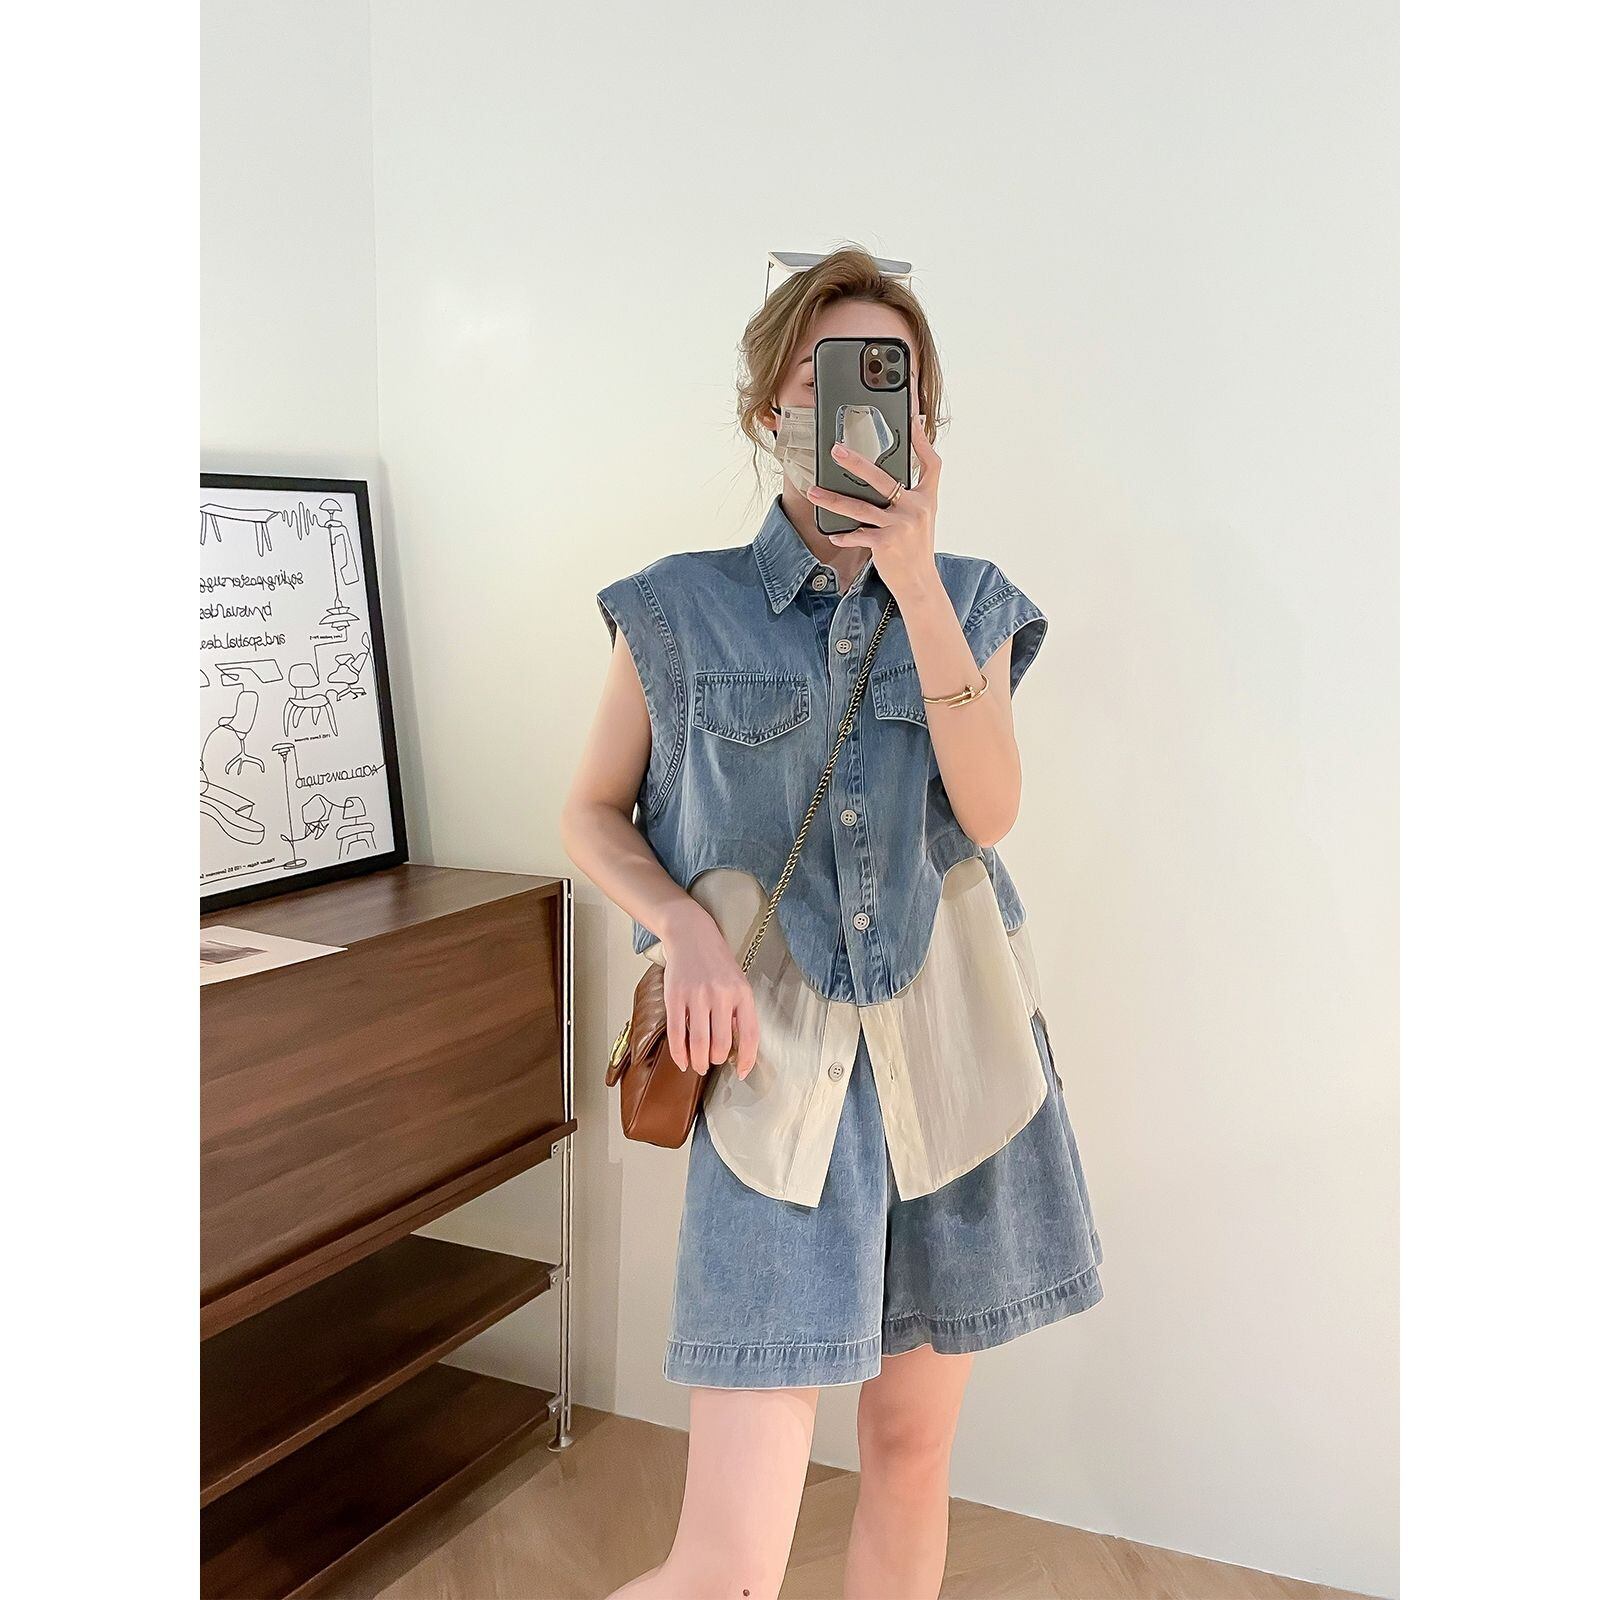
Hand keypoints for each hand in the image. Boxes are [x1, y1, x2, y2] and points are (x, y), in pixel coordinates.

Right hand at [658, 902, 759, 1078]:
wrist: (691, 935)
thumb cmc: (716, 962)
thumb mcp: (738, 983)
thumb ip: (739, 1012)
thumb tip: (738, 1047)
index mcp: (742, 993)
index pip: (750, 1034)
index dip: (747, 1059)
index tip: (742, 1072)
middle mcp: (721, 995)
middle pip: (721, 1044)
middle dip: (716, 1061)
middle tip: (712, 1063)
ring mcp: (697, 996)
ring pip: (699, 1043)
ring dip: (698, 1061)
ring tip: (698, 1064)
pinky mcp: (675, 997)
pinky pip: (677, 1034)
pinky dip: (679, 1053)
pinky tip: (682, 1060)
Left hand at [804, 412, 942, 604]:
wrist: (920, 582)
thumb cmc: (917, 546)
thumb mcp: (923, 516)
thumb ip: (912, 493)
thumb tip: (892, 476)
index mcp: (926, 498)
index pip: (930, 462)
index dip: (922, 440)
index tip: (913, 418)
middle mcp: (915, 508)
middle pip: (882, 479)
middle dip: (856, 463)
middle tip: (835, 450)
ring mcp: (900, 525)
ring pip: (860, 508)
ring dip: (833, 500)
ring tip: (814, 492)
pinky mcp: (885, 543)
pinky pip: (858, 534)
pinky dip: (844, 535)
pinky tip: (834, 534)